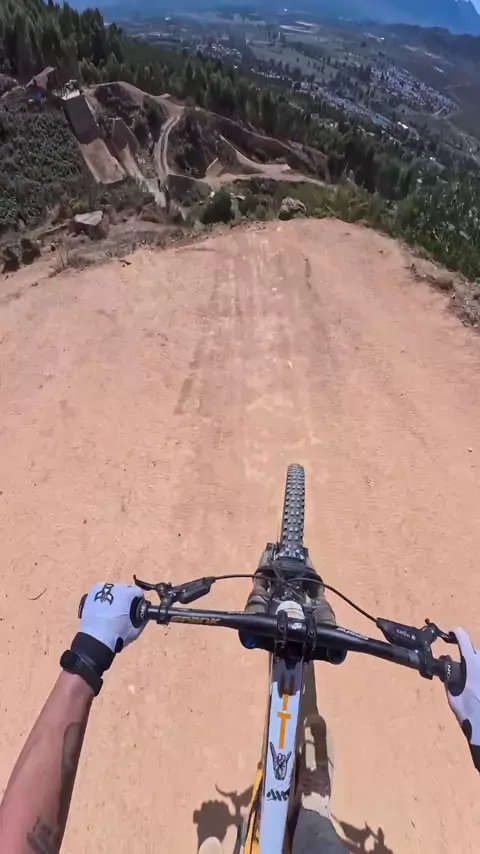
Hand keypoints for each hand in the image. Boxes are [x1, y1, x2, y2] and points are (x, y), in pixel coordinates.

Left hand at [69, 583, 145, 677]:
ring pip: (112, 591)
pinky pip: (101, 594)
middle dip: (125, 599)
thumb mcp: (136, 628)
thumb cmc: (118, 635)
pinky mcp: (90, 594)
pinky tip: (102, 611)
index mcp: (127, 593)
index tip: (135, 610)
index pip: (138, 592)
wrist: (96, 639)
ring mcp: (101, 590)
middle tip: (123, 613)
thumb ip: (142, 617)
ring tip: (111, 612)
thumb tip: (143, 614)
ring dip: (114, 598)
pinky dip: (103, 600)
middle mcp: (115, 587)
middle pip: (125, 590)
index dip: (138, 601)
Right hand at [447, 627, 479, 771]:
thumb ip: (449, 680)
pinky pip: (478, 670)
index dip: (455, 633)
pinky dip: (474, 674)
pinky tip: (472, 686)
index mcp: (472, 663)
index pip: (463, 638)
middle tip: (455, 658)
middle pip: (473, 650)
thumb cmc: (469, 713)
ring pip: (478, 661)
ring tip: (466, 677)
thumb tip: (446, 670)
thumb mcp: (453, 696)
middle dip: (464, 651)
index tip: (449, 634)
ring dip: (472, 664)